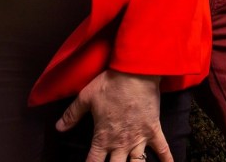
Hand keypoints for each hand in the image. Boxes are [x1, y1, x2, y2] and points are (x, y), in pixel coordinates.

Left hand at [56, 69, 173, 161]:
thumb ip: (72, 114)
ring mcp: (138, 139)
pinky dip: (167, 160)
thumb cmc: (110, 84)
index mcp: (103, 138)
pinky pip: (163, 150)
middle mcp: (120, 144)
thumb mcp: (86, 97)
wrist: (135, 72)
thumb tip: (58, 128)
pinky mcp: (153, 131)